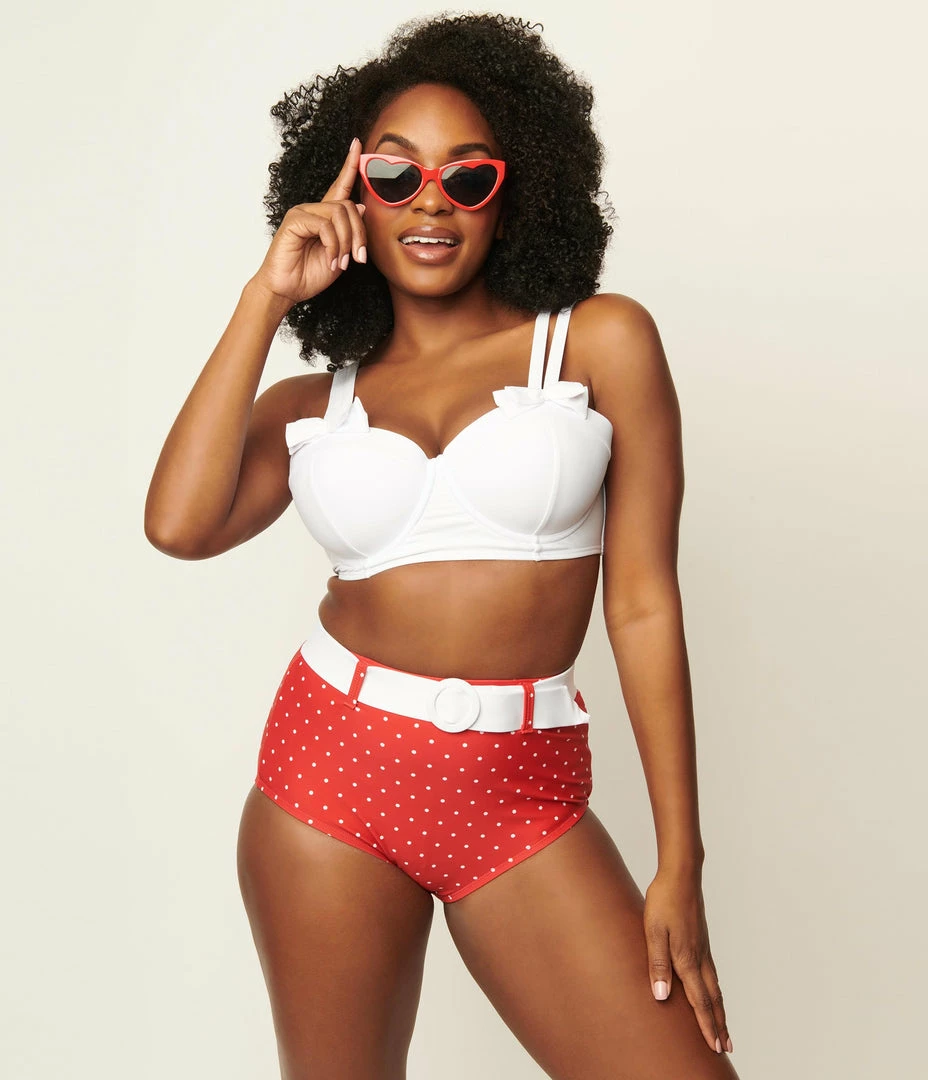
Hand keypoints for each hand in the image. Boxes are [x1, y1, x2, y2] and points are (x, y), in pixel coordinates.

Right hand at [251, 136, 367, 307]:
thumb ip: (350, 233)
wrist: (287, 290)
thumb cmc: (310, 275)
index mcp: (325, 217)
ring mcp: (302, 213)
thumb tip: (362, 207)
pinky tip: (330, 260)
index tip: (358, 144)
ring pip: (339, 215)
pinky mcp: (294, 221)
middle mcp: (314, 210)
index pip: (340, 185)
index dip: (350, 165)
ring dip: (346, 242)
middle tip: (358, 258)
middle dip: (359, 234)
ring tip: (340, 263)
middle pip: (349, 207)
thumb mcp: (340, 255)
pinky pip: (325, 226)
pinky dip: (333, 245)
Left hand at [643, 867, 732, 1054]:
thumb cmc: (663, 901)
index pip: (699, 1000)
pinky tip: (712, 991)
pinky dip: (715, 991)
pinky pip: (711, 974)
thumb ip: (658, 964)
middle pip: (713, 998)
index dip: (706, 1025)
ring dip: (719, 1009)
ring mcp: (703, 949)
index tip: (714, 1046)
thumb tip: (662, 996)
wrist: (681, 876)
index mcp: (687, 958)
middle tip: (726, 1047)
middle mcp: (699, 958)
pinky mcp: (701, 941)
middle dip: (719, 1024)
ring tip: (723, 1026)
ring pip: (715, 987)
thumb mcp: (653, 931)